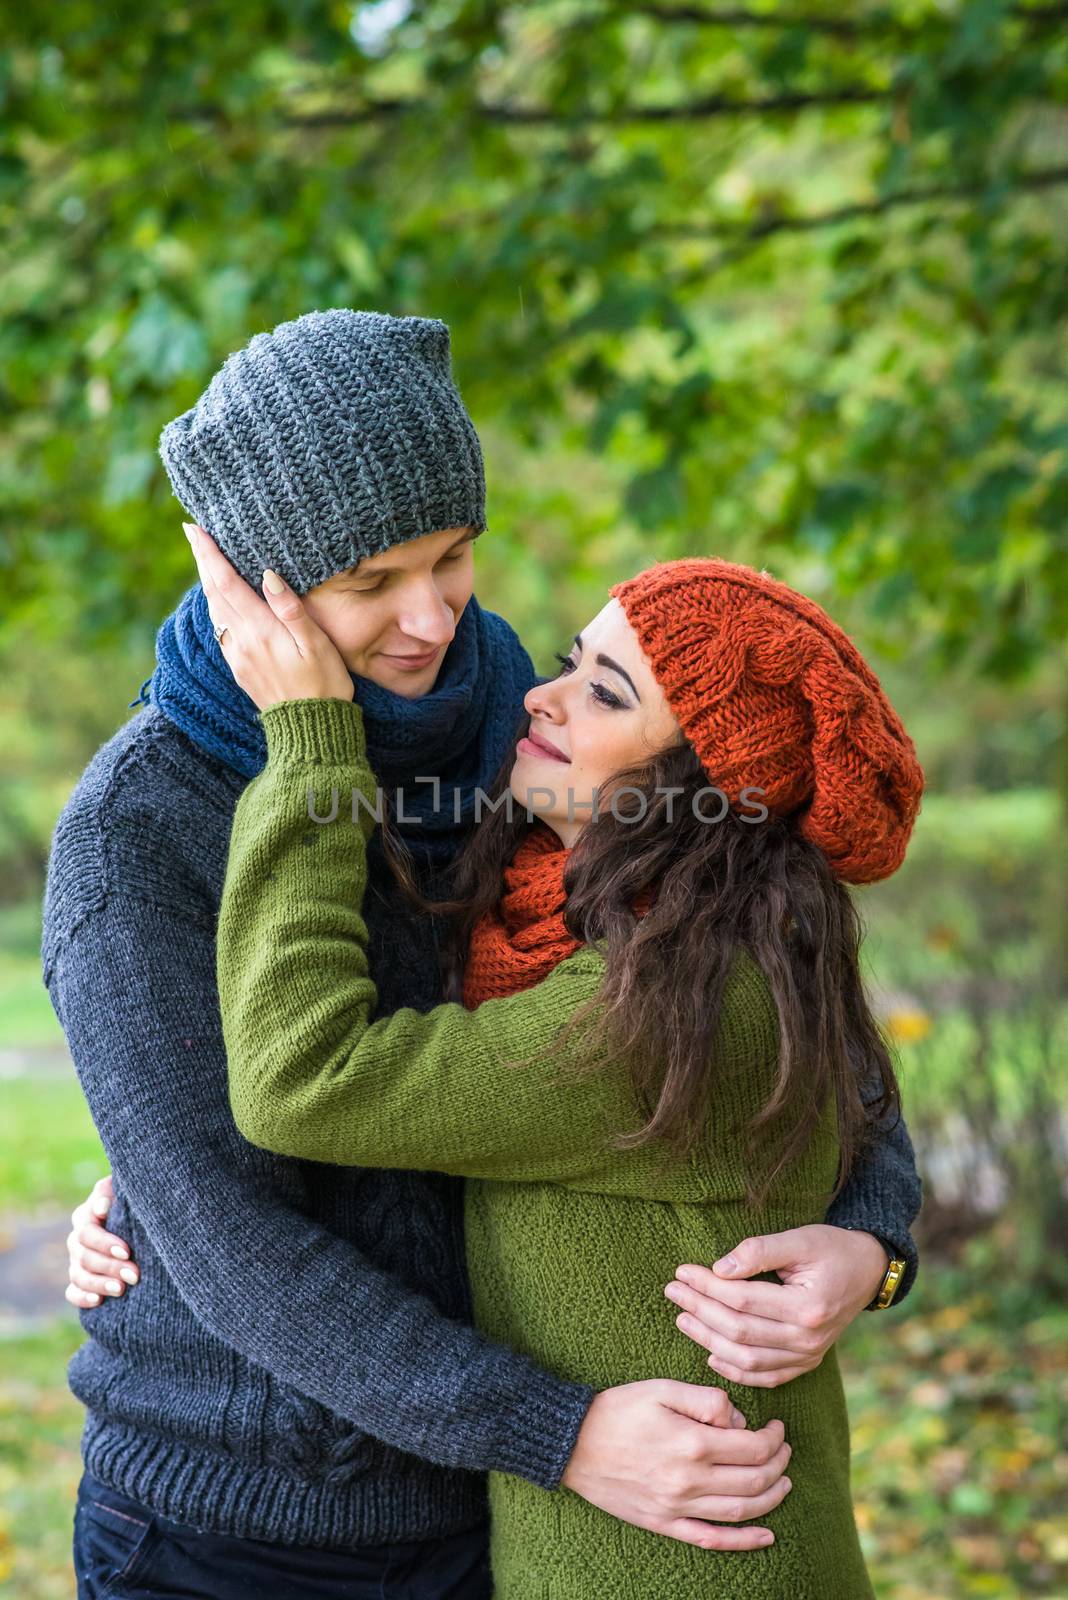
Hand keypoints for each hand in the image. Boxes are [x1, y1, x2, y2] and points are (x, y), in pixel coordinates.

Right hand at [65, 1175, 138, 1308]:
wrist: (141, 1221)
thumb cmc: (135, 1202)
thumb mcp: (126, 1192)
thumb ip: (111, 1193)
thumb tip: (102, 1206)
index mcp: (86, 1215)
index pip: (87, 1231)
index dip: (104, 1243)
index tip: (126, 1251)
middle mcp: (78, 1239)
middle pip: (84, 1256)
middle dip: (110, 1267)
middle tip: (134, 1275)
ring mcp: (76, 1261)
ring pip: (78, 1275)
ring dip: (99, 1284)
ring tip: (121, 1289)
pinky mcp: (79, 1280)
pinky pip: (72, 1292)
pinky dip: (82, 1297)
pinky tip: (98, 1301)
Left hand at [183, 522, 354, 709]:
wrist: (311, 730)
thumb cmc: (324, 685)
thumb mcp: (316, 644)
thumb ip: (290, 608)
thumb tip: (267, 575)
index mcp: (260, 630)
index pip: (227, 583)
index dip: (209, 554)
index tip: (195, 529)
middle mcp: (241, 641)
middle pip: (214, 593)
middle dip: (203, 561)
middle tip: (193, 534)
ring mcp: (238, 657)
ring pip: (214, 611)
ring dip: (208, 583)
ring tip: (206, 561)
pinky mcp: (240, 669)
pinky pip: (220, 629)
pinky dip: (216, 606)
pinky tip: (221, 601)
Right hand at [561, 1379, 790, 1549]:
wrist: (574, 1444)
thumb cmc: (618, 1410)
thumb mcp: (662, 1388)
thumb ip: (706, 1400)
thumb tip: (738, 1420)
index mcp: (692, 1443)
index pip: (751, 1446)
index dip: (772, 1438)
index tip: (777, 1427)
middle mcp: (690, 1481)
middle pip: (753, 1480)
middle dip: (778, 1464)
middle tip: (784, 1450)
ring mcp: (678, 1507)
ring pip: (740, 1511)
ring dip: (771, 1498)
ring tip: (784, 1483)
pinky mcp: (665, 1524)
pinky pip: (711, 1540)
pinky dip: (743, 1542)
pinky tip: (766, 1537)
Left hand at [664, 1224, 889, 1387]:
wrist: (867, 1272)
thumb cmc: (831, 1249)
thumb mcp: (799, 1239)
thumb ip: (760, 1251)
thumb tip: (720, 1268)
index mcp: (808, 1307)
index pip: (743, 1300)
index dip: (707, 1286)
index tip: (682, 1272)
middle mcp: (808, 1339)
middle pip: (740, 1331)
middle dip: (700, 1311)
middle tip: (673, 1291)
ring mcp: (808, 1355)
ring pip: (747, 1359)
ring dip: (709, 1340)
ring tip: (683, 1319)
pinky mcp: (806, 1363)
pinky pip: (765, 1376)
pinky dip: (735, 1370)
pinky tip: (711, 1354)